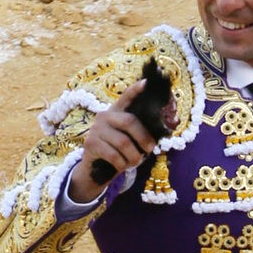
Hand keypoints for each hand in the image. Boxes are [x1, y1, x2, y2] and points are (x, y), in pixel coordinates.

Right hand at [67, 80, 159, 201]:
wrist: (94, 170)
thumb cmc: (117, 153)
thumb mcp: (129, 140)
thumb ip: (139, 133)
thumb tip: (161, 133)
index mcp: (116, 112)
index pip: (126, 97)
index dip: (136, 90)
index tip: (146, 83)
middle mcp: (105, 116)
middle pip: (130, 122)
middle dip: (144, 138)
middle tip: (150, 149)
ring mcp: (96, 129)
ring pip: (123, 142)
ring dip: (134, 156)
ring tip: (135, 162)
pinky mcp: (91, 143)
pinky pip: (114, 155)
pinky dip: (123, 164)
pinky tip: (122, 166)